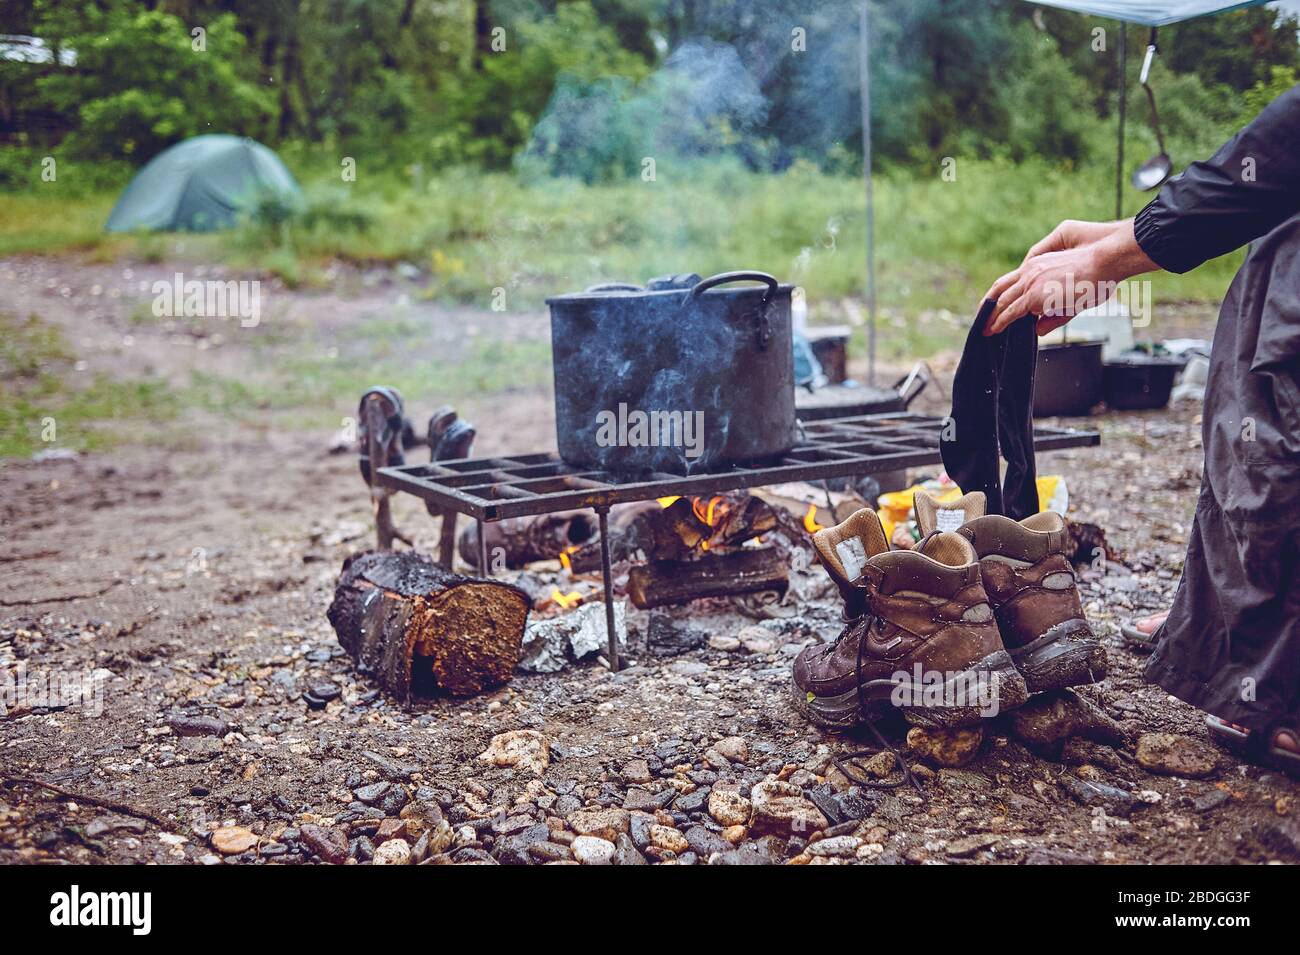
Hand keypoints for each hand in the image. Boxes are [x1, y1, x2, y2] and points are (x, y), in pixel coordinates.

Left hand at [982, 218, 1158, 335]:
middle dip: (989, 306)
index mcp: (1038, 265)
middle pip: (1000, 290)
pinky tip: (994, 330)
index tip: (993, 306)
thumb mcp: (1073, 295)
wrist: (1107, 259)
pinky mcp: (1035, 295)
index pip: (1012, 281)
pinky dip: (1000, 322)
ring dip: (990, 316)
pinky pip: (1010, 312)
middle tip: (982, 319)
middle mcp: (1030, 272)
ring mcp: (1031, 282)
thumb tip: (1037, 330)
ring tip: (984, 328)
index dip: (1000, 294)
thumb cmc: (1098, 272)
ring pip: (1002, 302)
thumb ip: (1054, 314)